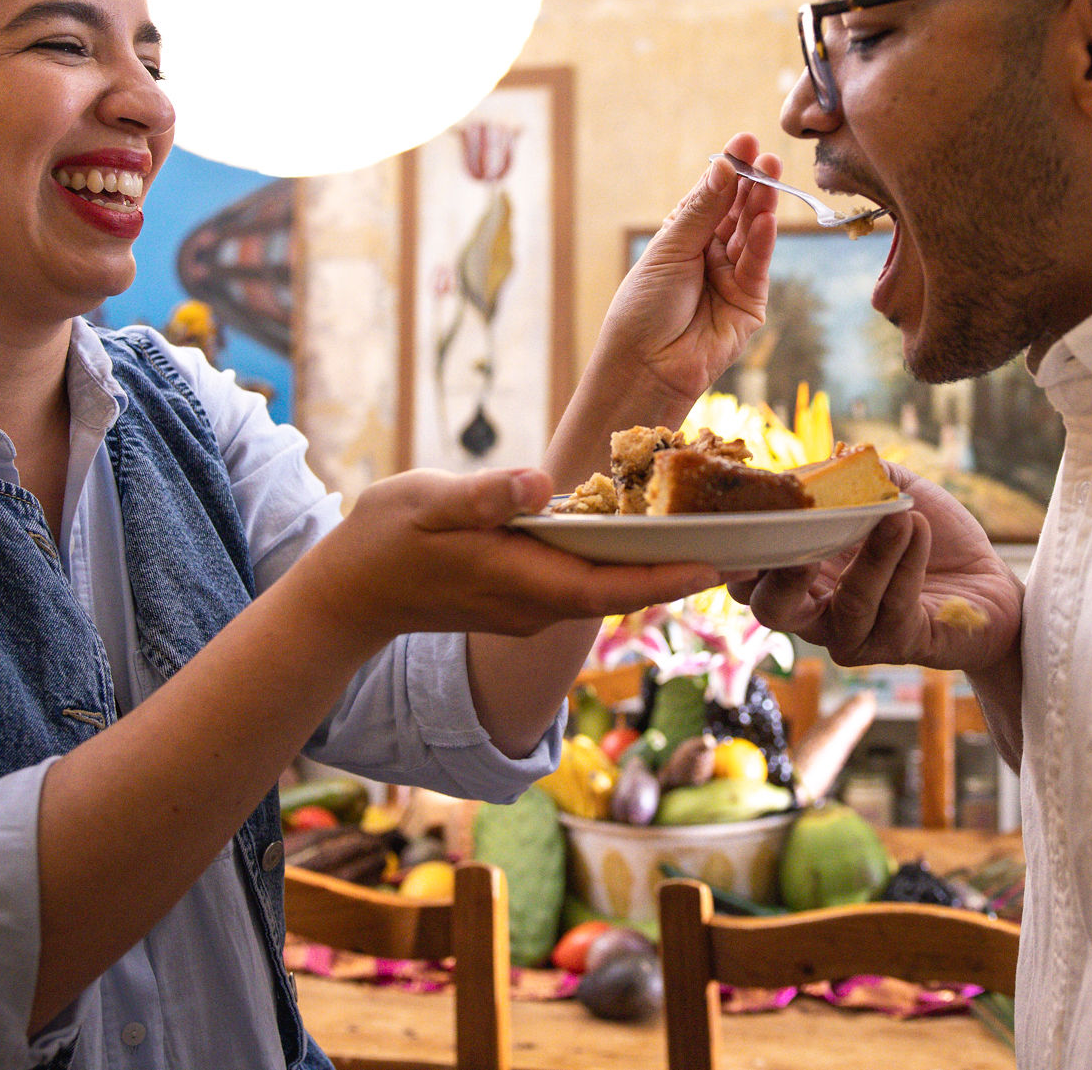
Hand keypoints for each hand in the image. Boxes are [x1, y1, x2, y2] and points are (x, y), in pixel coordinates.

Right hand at [294, 467, 719, 650]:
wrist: (347, 595)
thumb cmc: (384, 542)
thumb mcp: (426, 503)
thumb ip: (484, 495)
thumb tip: (539, 485)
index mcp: (525, 583)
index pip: (614, 587)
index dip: (669, 576)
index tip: (720, 562)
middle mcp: (538, 605)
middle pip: (626, 591)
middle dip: (683, 569)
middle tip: (744, 540)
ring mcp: (531, 607)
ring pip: (609, 588)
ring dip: (657, 564)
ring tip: (710, 529)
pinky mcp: (523, 599)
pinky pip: (586, 583)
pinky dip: (622, 561)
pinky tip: (643, 529)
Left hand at [586, 136, 780, 410]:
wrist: (645, 365)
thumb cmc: (644, 307)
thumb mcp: (669, 250)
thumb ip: (702, 210)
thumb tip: (725, 167)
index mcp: (684, 238)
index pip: (713, 197)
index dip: (729, 170)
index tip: (745, 141)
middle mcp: (710, 255)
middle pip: (737, 213)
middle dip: (752, 184)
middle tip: (767, 156)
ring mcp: (732, 279)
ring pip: (751, 236)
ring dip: (761, 207)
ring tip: (771, 176)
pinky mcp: (749, 305)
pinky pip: (757, 267)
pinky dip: (762, 243)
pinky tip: (764, 219)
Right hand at [727, 465, 1020, 673]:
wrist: (988, 582)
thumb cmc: (930, 539)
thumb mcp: (894, 496)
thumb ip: (859, 477)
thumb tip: (833, 455)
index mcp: (803, 574)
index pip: (750, 572)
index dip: (739, 547)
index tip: (754, 507)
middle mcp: (818, 612)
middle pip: (770, 609)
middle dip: (778, 575)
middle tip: (799, 534)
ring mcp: (856, 634)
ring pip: (846, 606)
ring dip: (873, 556)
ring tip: (898, 517)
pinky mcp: (897, 645)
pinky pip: (894, 606)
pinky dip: (905, 562)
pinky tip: (917, 529)